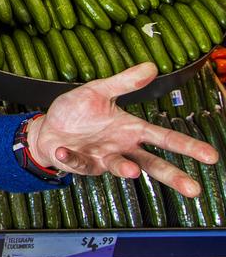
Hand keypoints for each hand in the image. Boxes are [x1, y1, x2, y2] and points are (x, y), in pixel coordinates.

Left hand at [27, 63, 216, 197]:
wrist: (47, 128)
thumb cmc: (76, 111)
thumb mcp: (98, 91)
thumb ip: (124, 82)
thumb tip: (151, 66)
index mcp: (131, 129)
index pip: (164, 138)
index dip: (187, 146)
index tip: (211, 156)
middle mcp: (122, 147)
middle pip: (152, 164)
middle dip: (173, 176)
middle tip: (194, 190)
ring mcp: (103, 158)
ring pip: (121, 168)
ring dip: (125, 169)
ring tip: (132, 172)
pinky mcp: (82, 164)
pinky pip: (79, 163)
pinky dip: (73, 158)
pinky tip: (65, 151)